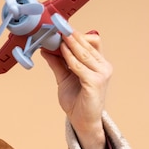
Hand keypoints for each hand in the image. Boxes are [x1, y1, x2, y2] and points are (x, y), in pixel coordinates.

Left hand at [41, 30, 110, 148]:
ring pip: (84, 53)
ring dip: (70, 43)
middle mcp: (103, 66)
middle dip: (71, 35)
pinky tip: (62, 51)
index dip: (76, 34)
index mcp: (98, 63)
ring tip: (58, 36)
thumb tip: (45, 49)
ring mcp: (102, 74)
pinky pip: (80, 66)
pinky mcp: (95, 82)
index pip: (91, 41)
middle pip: (88, 44)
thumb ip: (57, 64)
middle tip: (56, 26)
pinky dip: (70, 58)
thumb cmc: (77, 101)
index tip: (60, 27)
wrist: (82, 122)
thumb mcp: (64, 78)